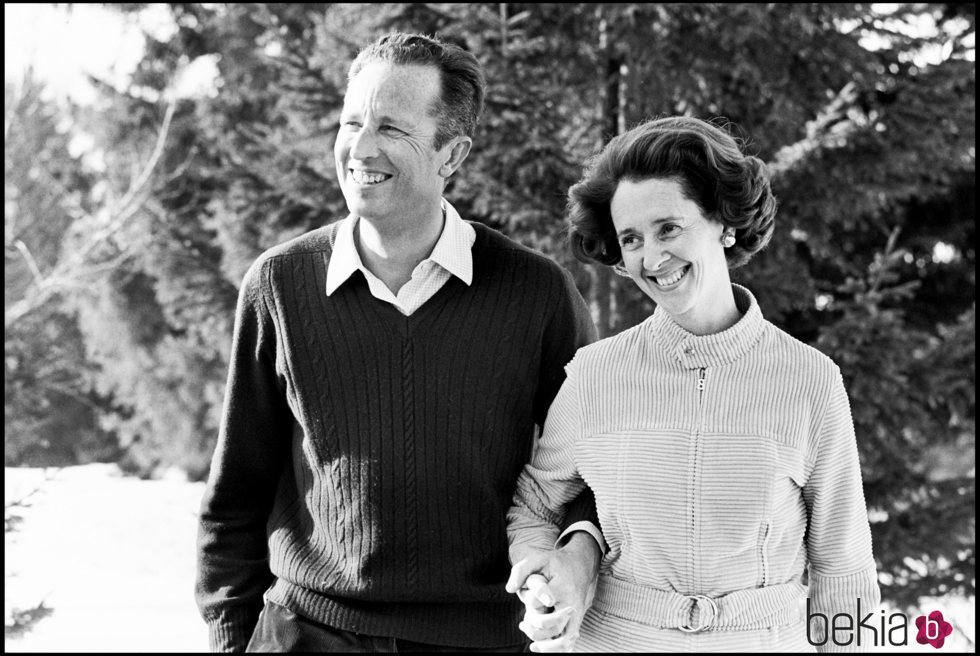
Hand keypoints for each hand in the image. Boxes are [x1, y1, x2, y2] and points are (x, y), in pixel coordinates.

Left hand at [505, 533, 600, 651]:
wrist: (581, 565)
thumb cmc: (556, 563)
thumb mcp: (538, 559)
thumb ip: (521, 570)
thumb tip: (510, 589)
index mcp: (562, 588)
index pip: (541, 601)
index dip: (530, 602)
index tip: (527, 598)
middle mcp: (572, 604)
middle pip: (555, 626)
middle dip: (536, 629)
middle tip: (523, 624)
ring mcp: (577, 614)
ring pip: (565, 640)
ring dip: (547, 646)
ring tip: (532, 646)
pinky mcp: (577, 621)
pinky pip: (570, 642)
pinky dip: (557, 649)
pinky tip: (541, 647)